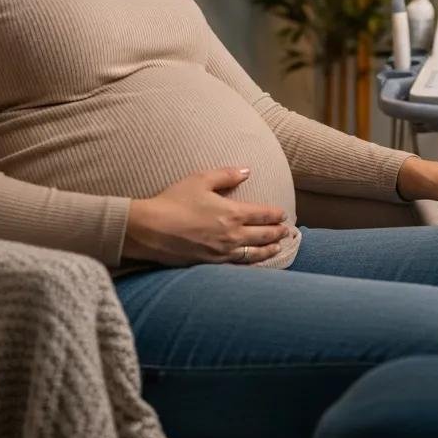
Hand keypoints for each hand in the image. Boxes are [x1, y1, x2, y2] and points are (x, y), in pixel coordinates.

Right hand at [122, 167, 290, 266]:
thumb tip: (247, 171)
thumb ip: (226, 175)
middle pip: (263, 235)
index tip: (284, 214)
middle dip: (277, 233)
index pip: (263, 215)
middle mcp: (232, 236)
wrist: (150, 230)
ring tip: (278, 248)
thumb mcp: (200, 179)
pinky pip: (238, 266)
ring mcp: (222, 253)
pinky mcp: (210, 265)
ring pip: (253, 254)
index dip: (275, 215)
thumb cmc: (174, 201)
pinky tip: (253, 263)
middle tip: (288, 232)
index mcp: (232, 213)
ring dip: (268, 250)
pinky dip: (251, 264)